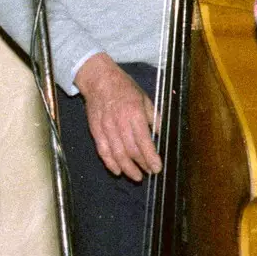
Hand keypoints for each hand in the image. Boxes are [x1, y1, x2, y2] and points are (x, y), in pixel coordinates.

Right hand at [74, 54, 161, 181]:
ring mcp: (106, 127)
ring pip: (117, 154)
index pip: (144, 141)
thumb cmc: (124, 87)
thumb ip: (153, 117)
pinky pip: (103, 151)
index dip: (151, 158)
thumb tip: (161, 134)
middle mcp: (120, 122)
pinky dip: (110, 163)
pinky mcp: (95, 130)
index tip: (157, 168)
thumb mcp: (144, 98)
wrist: (99, 79)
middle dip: (142, 165)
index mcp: (134, 113)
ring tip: (137, 176)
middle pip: (131, 151)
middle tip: (149, 172)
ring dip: (128, 169)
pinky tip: (118, 171)